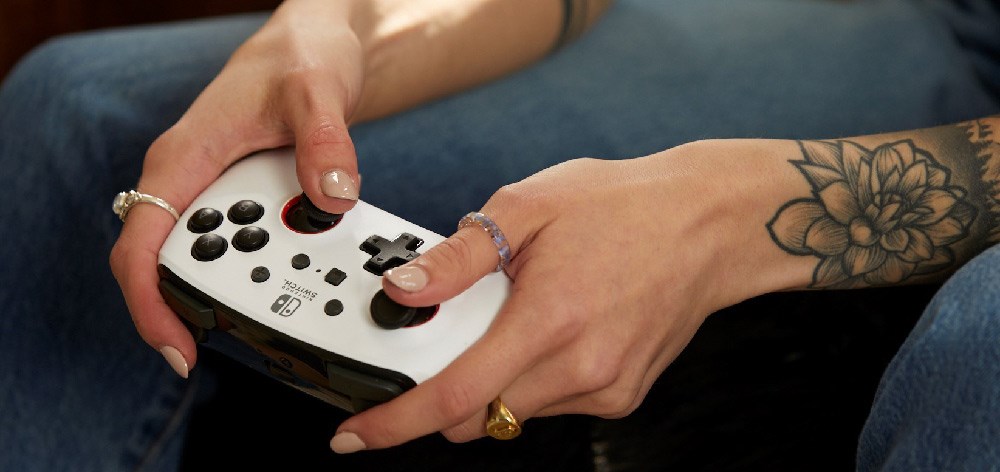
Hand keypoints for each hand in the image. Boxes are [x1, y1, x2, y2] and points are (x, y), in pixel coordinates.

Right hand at [110, 0, 367, 376]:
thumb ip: (325, 141)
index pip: (142, 246)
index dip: (151, 304)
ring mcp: (214, 193)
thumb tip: (331, 198)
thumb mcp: (316, 90)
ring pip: (212, 261)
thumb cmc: (300, 55)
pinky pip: (245, 245)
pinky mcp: (241, 199)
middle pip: (173, 268)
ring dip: (247, 287)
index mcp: (182, 160)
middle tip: (262, 332)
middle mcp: (189, 182)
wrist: (313, 44)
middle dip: (206, 308)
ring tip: (299, 300)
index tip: (179, 347)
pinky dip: (269, 266)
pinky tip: (305, 274)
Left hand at [329, 139, 815, 451]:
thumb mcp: (530, 206)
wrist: (710, 224)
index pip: (454, 396)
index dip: (396, 422)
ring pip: (513, 412)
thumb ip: (461, 255)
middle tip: (459, 330)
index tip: (358, 434)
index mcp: (550, 319)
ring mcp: (606, 389)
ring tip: (524, 312)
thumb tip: (405, 288)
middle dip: (445, 388)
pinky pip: (551, 404)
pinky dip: (532, 377)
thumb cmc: (626, 206)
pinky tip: (555, 326)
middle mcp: (581, 368)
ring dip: (494, 377)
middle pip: (477, 415)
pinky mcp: (622, 396)